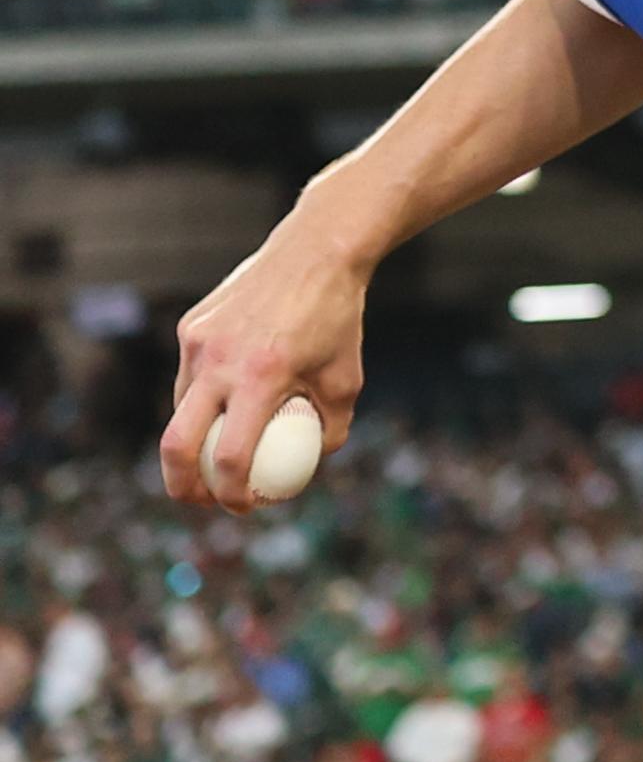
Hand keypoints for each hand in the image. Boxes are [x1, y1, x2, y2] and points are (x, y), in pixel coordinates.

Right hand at [162, 227, 368, 512]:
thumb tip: (306, 469)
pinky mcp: (191, 325)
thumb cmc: (339, 320)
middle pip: (176, 445)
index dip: (232, 495)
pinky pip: (188, 376)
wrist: (318, 253)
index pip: (231, 458)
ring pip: (180, 409)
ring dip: (194, 438)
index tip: (244, 509)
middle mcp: (220, 360)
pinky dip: (202, 397)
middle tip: (201, 501)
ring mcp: (198, 341)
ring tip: (220, 449)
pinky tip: (229, 397)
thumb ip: (328, 431)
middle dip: (181, 487)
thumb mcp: (347, 381)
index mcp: (261, 378)